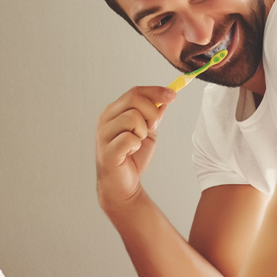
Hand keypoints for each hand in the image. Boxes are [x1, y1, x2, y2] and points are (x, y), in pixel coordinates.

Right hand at [95, 86, 174, 209]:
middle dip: (151, 112)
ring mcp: (103, 135)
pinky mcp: (107, 151)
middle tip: (151, 128)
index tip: (173, 94)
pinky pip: (129, 139)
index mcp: (114, 112)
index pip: (135, 92)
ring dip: (142, 132)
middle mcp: (106, 119)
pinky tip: (131, 152)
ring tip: (137, 143)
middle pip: (134, 99)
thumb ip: (153, 115)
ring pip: (132, 117)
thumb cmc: (132, 158)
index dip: (155, 91)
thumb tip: (165, 99)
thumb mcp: (148, 132)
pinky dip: (136, 146)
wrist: (123, 185)